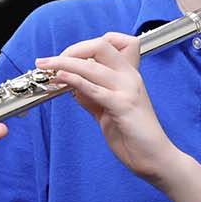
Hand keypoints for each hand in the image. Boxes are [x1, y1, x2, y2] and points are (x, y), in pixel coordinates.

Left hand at [36, 32, 180, 183]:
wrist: (155, 158)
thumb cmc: (134, 137)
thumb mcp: (110, 110)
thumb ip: (93, 96)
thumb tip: (72, 85)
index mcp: (129, 75)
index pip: (111, 43)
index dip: (85, 46)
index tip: (67, 57)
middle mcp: (130, 77)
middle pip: (99, 46)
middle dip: (71, 50)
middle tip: (51, 62)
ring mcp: (128, 90)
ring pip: (92, 66)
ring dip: (63, 63)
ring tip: (45, 67)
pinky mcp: (123, 106)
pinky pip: (94, 88)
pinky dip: (74, 80)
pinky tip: (61, 79)